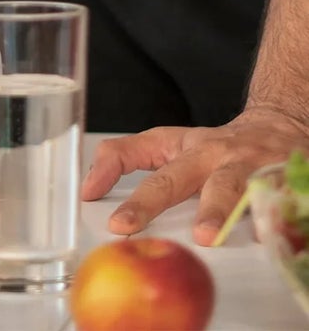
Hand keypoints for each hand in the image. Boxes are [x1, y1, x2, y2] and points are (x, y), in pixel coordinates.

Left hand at [81, 106, 308, 244]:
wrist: (278, 130)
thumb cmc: (218, 147)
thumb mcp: (173, 145)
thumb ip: (131, 160)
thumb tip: (90, 189)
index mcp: (178, 144)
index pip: (134, 150)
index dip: (107, 168)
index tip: (87, 193)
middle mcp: (208, 153)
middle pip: (174, 177)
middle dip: (148, 201)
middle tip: (126, 224)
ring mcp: (242, 167)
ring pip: (226, 186)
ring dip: (214, 210)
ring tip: (204, 235)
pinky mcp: (275, 182)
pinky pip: (269, 201)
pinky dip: (262, 217)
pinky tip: (257, 232)